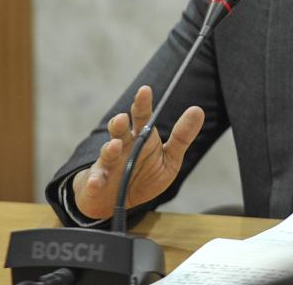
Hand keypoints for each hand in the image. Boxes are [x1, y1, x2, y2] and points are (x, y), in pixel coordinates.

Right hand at [72, 85, 203, 219]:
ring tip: (115, 145)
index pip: (142, 116)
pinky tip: (96, 182)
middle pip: (120, 130)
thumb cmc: (145, 176)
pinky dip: (94, 181)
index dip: (142, 103)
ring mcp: (108, 164)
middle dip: (120, 123)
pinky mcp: (97, 183)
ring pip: (108, 153)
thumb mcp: (169, 159)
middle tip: (123, 118)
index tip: (145, 90)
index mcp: (140, 138)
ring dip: (110, 149)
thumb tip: (198, 110)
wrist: (118, 202)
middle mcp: (122, 146)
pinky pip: (95, 181)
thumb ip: (181, 137)